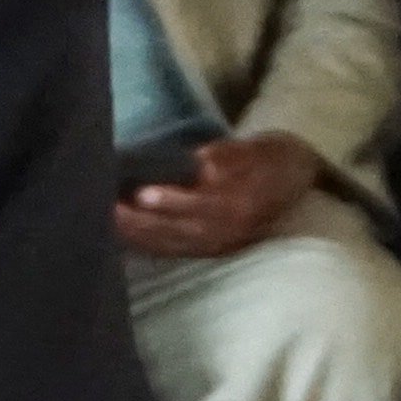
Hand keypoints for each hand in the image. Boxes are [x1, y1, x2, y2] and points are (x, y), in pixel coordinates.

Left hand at [114, 129, 321, 257]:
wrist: (296, 179)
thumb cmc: (269, 157)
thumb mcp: (254, 149)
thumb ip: (227, 157)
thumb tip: (200, 164)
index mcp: (242, 203)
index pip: (201, 205)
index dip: (170, 201)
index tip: (141, 192)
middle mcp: (229, 231)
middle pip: (178, 231)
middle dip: (140, 222)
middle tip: (106, 208)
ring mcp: (219, 244)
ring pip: (171, 245)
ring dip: (136, 237)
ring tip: (104, 222)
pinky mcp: (209, 250)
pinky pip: (173, 251)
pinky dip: (146, 245)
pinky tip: (121, 237)